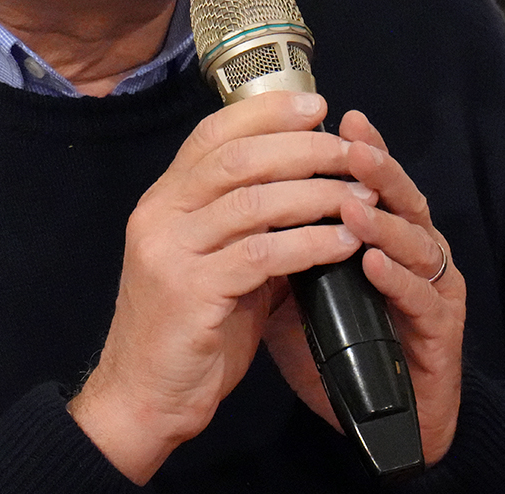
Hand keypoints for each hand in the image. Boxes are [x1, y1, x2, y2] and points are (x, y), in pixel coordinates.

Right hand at [68, 91, 367, 482]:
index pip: (213, 134)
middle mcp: (160, 216)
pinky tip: (344, 240)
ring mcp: (170, 252)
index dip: (267, 113)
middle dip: (302, 148)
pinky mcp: (191, 293)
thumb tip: (312, 188)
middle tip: (351, 151)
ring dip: (316, 193)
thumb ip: (250, 226)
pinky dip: (310, 242)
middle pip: (237, 158)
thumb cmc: (188, 331)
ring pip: (253, 201)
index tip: (316, 105)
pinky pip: (262, 254)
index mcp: (163, 201)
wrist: (144, 398)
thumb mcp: (214, 264)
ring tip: (361, 196)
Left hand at [265, 109, 465, 465]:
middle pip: (402, 198)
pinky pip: (422, 299)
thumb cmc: (342, 349)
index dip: (354, 147)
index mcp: (386, 237)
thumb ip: (281, 246)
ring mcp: (435, 292)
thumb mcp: (298, 291)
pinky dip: (396, 280)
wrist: (385, 422)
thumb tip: (233, 205)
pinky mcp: (441, 334)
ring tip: (351, 202)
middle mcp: (416, 255)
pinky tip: (371, 264)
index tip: (328, 116)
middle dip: (376, 169)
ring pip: (417, 243)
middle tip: (349, 145)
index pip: (372, 181)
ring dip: (383, 220)